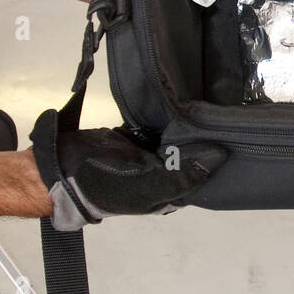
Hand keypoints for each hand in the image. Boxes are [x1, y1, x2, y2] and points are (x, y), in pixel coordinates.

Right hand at [30, 111, 225, 230]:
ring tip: (208, 101)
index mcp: (166, 192)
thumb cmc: (102, 183)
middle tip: (223, 109)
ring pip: (174, 138)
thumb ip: (182, 175)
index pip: (201, 174)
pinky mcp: (132, 137)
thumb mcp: (146, 186)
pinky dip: (165, 116)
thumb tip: (220, 157)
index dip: (217, 157)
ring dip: (186, 124)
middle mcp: (160, 175)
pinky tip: (179, 102)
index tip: (236, 132)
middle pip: (190, 154)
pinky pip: (155, 125)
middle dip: (203, 136)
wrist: (57, 167)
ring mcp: (145, 155)